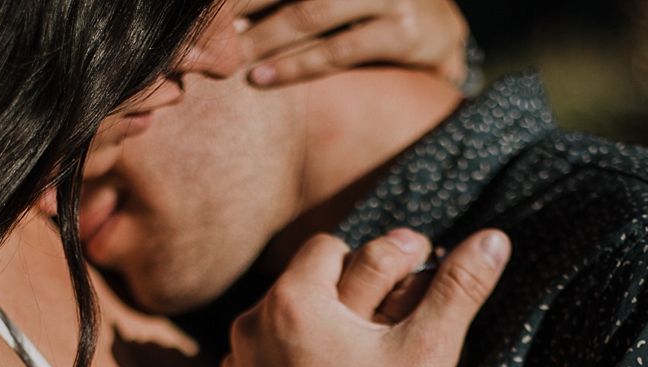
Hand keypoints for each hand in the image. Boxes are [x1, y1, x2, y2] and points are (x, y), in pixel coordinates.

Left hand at [192, 0, 470, 89]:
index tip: (207, 9)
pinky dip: (294, 65)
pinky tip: (261, 77)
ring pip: (310, 13)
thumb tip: (227, 17)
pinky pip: (337, 52)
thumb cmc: (370, 6)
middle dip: (243, 4)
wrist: (442, 28)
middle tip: (204, 29)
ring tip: (227, 57)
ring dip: (262, 37)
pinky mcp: (405, 32)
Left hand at [214, 227, 508, 366]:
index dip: (370, 259)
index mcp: (293, 302)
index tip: (400, 279)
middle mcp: (250, 331)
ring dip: (307, 339)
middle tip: (381, 320)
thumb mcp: (428, 353)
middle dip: (340, 298)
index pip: (328, 248)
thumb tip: (494, 239)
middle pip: (299, 289)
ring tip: (348, 365)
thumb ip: (459, 289)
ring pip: (274, 334)